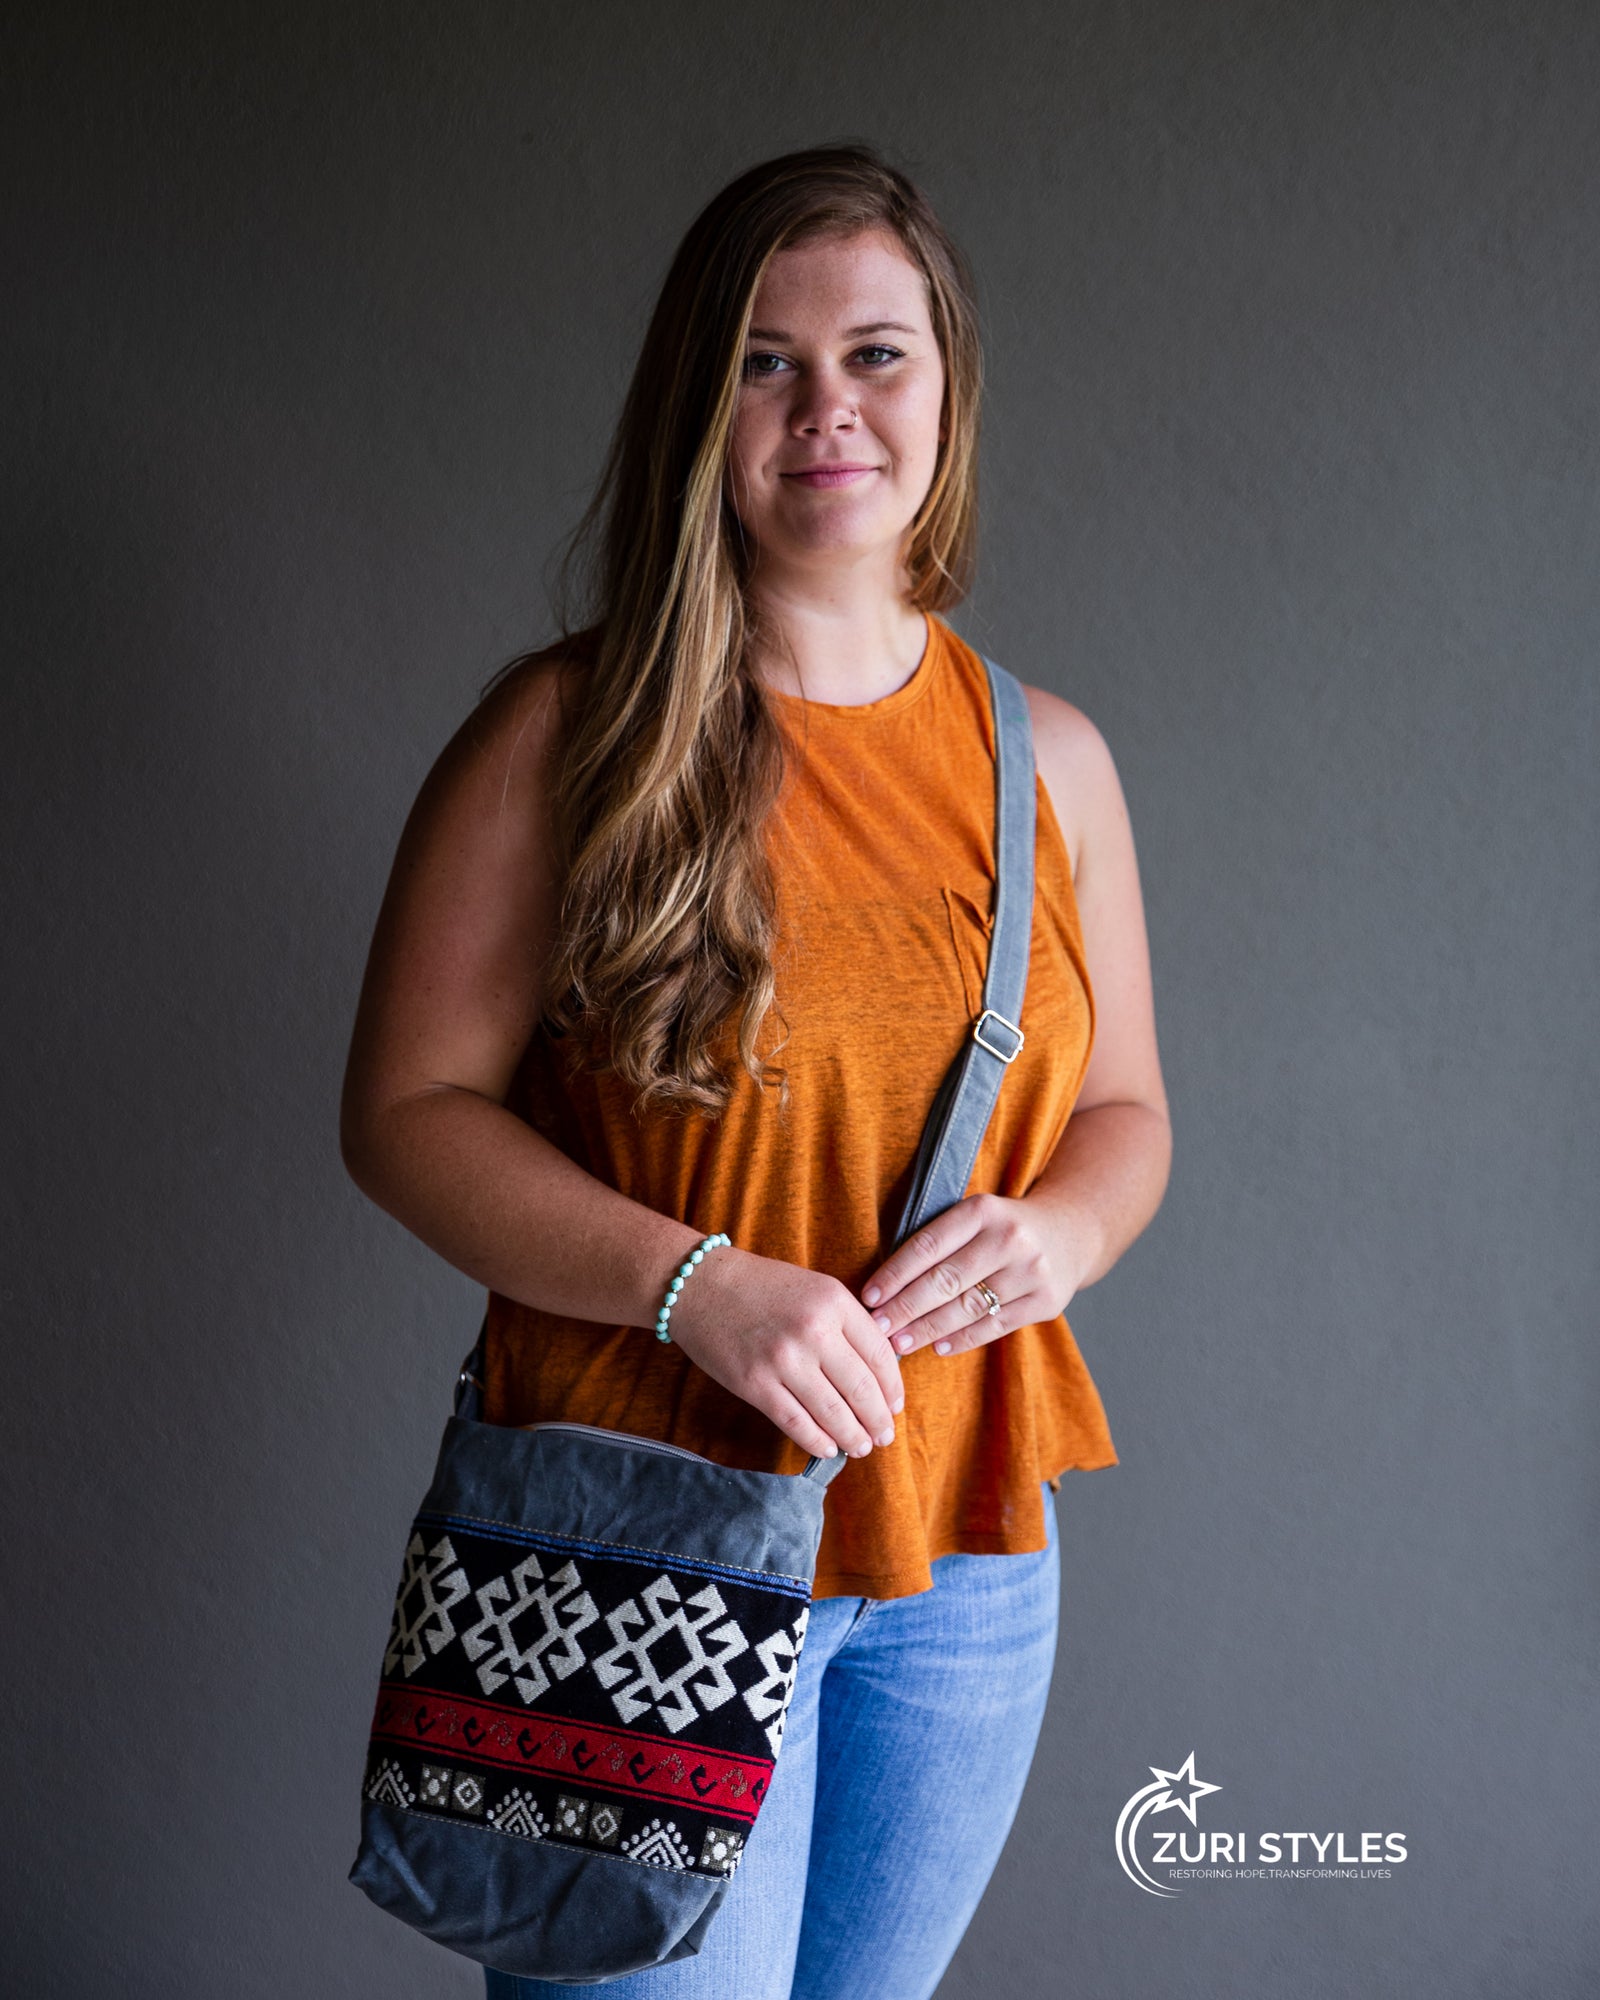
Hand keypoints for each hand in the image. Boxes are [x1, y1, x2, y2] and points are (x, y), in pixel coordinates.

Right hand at [664, 1246, 903, 1460]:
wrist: (701, 1285)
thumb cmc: (762, 1286)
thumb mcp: (815, 1289)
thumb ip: (847, 1323)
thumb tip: (878, 1371)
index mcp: (834, 1302)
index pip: (880, 1355)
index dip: (893, 1388)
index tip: (895, 1406)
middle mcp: (814, 1331)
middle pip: (862, 1389)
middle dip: (878, 1420)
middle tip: (885, 1436)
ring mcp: (784, 1360)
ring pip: (833, 1413)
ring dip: (853, 1436)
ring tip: (862, 1446)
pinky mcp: (755, 1384)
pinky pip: (796, 1422)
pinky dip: (817, 1441)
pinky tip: (829, 1448)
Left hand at [857, 1191, 1092, 1358]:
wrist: (1070, 1232)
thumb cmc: (1002, 1227)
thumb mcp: (975, 1216)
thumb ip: (939, 1241)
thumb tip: (885, 1288)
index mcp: (982, 1210)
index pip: (928, 1246)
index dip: (895, 1274)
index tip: (869, 1298)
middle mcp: (1009, 1238)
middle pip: (945, 1281)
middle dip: (905, 1308)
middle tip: (878, 1329)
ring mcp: (1031, 1271)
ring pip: (968, 1308)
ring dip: (928, 1329)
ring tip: (900, 1344)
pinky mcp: (1047, 1301)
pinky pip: (995, 1326)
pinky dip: (963, 1339)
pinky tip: (938, 1347)